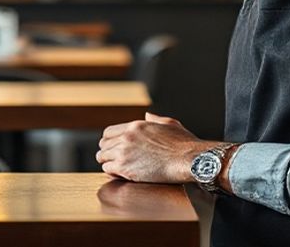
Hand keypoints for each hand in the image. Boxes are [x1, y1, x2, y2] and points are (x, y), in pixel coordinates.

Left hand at [96, 112, 218, 183]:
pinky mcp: (124, 168)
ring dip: (108, 162)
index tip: (113, 148)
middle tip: (113, 159)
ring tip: (115, 168)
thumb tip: (147, 115)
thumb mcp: (169, 124)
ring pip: (102, 157)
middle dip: (107, 151)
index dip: (110, 141)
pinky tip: (120, 175)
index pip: (109, 132)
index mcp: (136, 126)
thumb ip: (155, 119)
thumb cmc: (183, 144)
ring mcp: (124, 152)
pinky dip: (112, 173)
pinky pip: (107, 169)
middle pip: (103, 144)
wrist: (187, 159)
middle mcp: (127, 137)